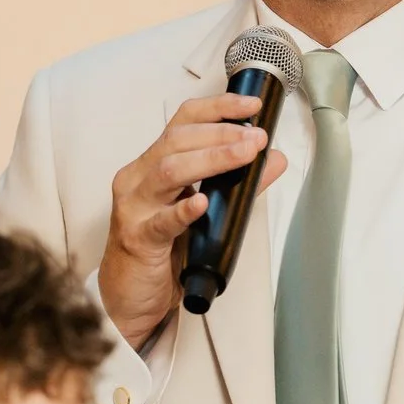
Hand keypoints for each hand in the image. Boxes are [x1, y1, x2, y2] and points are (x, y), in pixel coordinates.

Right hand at [97, 92, 287, 347]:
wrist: (128, 297)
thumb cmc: (160, 251)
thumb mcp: (200, 212)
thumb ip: (237, 185)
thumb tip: (275, 159)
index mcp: (151, 165)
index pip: (182, 122)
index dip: (217, 108)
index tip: (251, 106)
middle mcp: (138, 179)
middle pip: (176, 141)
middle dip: (221, 134)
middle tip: (256, 137)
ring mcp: (133, 208)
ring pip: (168, 171)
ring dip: (210, 160)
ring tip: (243, 155)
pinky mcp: (136, 239)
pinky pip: (159, 221)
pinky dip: (182, 210)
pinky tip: (201, 203)